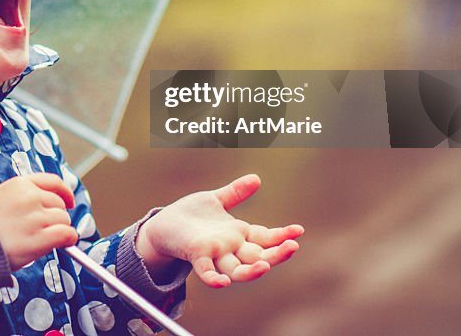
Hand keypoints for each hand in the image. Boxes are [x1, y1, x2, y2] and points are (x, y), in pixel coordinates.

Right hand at [0, 173, 79, 269]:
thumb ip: (22, 195)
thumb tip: (45, 202)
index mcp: (19, 184)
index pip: (53, 181)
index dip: (64, 192)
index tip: (68, 200)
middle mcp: (30, 197)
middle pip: (59, 203)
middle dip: (55, 216)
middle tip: (44, 228)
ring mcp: (36, 217)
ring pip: (63, 219)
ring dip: (59, 229)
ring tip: (42, 238)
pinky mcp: (40, 237)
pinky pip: (66, 234)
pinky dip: (69, 239)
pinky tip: (64, 243)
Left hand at [136, 174, 302, 287]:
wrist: (161, 225)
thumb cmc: (189, 215)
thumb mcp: (214, 200)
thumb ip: (235, 193)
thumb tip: (256, 178)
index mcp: (237, 234)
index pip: (265, 238)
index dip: (281, 236)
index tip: (298, 231)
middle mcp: (229, 248)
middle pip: (258, 256)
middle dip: (277, 254)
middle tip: (293, 247)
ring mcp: (213, 254)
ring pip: (237, 269)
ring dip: (252, 270)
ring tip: (265, 266)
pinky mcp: (195, 255)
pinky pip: (206, 271)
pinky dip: (214, 278)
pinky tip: (223, 281)